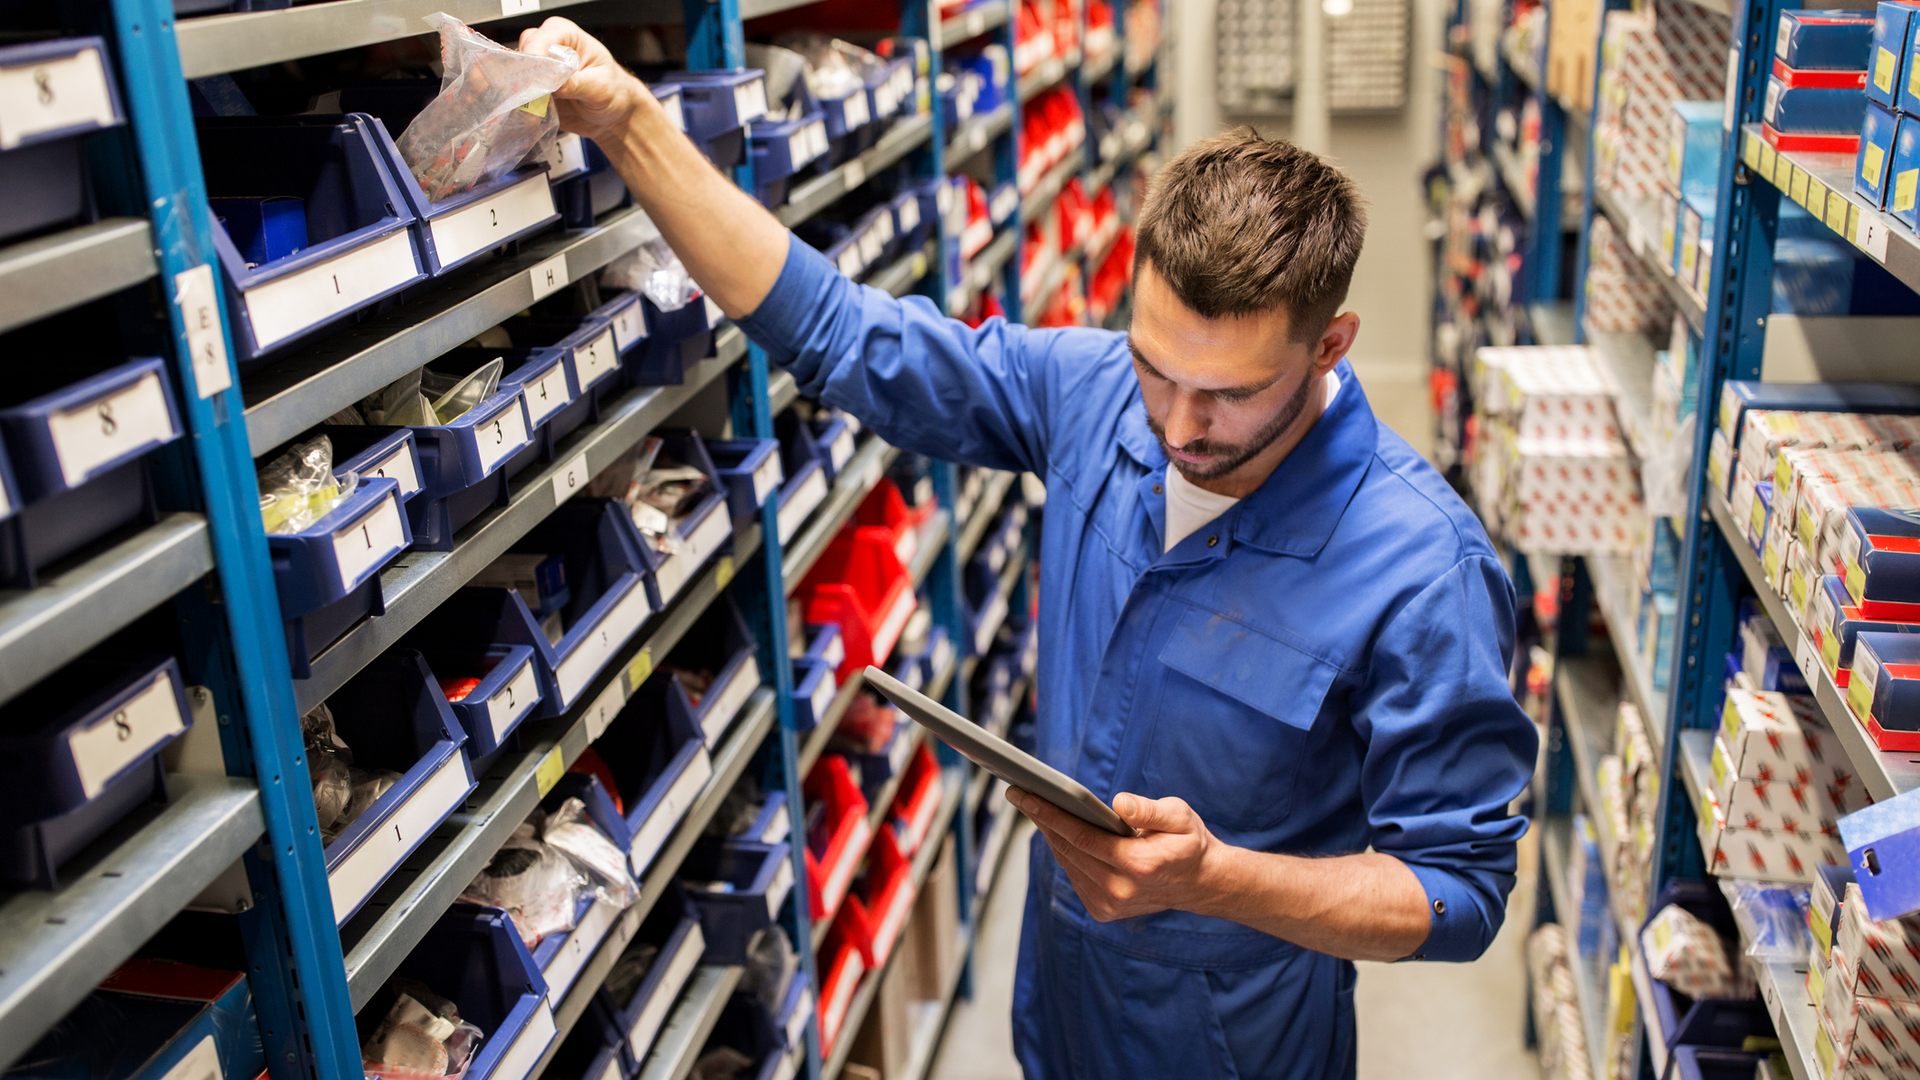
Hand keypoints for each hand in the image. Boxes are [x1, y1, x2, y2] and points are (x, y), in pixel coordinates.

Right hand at [518, 18, 653, 143]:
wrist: (614, 116)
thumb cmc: (614, 92)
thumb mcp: (600, 87)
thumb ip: (576, 83)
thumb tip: (554, 83)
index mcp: (566, 36)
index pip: (541, 39)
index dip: (537, 57)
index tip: (540, 78)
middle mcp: (549, 48)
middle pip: (523, 54)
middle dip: (528, 76)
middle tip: (539, 94)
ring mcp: (539, 69)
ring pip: (517, 75)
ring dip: (525, 93)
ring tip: (541, 106)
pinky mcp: (535, 90)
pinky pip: (520, 96)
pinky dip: (525, 106)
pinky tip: (537, 114)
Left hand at [1009, 788, 1221, 921]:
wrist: (1199, 883)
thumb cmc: (1188, 842)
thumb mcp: (1179, 816)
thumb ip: (1149, 810)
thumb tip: (1118, 803)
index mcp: (1139, 866)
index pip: (1083, 838)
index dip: (1051, 815)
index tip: (1026, 796)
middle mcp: (1120, 891)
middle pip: (1068, 850)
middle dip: (1042, 820)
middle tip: (1022, 794)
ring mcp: (1109, 905)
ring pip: (1068, 863)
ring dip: (1051, 836)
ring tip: (1036, 808)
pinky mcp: (1103, 911)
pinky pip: (1074, 875)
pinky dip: (1065, 853)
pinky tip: (1058, 832)